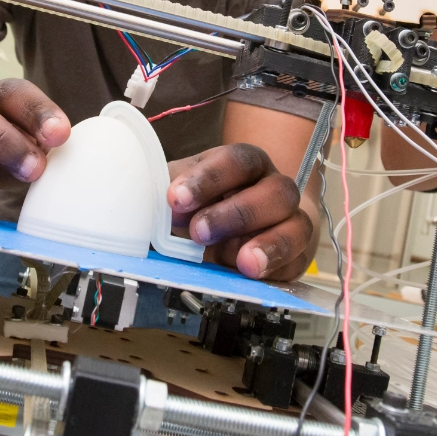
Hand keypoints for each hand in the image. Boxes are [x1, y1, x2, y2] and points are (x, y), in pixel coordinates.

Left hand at [168, 145, 311, 280]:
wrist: (238, 228)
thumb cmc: (204, 206)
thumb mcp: (182, 195)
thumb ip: (168, 199)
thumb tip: (138, 211)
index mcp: (246, 165)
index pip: (237, 161)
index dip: (208, 178)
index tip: (176, 198)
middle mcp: (274, 187)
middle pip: (275, 191)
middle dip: (237, 213)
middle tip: (200, 232)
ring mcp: (291, 220)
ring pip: (296, 226)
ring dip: (269, 244)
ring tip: (243, 263)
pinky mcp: (297, 254)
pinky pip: (298, 260)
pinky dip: (278, 268)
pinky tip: (254, 274)